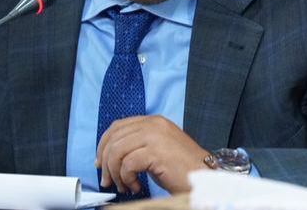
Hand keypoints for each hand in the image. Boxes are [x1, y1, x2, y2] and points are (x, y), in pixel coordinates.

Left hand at [95, 115, 210, 194]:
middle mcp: (154, 124)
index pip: (117, 126)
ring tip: (124, 185)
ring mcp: (156, 136)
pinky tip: (136, 186)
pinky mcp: (157, 152)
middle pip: (114, 139)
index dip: (104, 144)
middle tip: (108, 180)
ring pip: (117, 151)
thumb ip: (137, 145)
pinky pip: (128, 164)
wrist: (205, 178)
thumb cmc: (183, 168)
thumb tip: (110, 157)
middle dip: (106, 163)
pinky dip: (127, 178)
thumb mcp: (157, 149)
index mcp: (154, 121)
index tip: (100, 162)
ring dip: (115, 173)